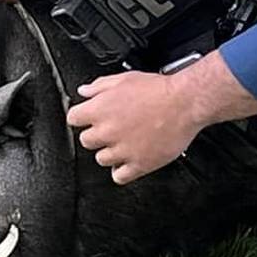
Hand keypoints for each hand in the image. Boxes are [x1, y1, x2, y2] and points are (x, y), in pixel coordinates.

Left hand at [66, 71, 203, 184]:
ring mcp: (122, 151)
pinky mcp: (139, 165)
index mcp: (100, 110)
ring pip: (101, 159)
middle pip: (86, 141)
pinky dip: (121, 171)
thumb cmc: (158, 90)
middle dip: (96, 134)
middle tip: (110, 129)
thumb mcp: (124, 79)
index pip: (73, 118)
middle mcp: (107, 132)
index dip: (81, 117)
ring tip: (123, 143)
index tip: (87, 117)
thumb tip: (84, 92)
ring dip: (109, 152)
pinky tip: (128, 161)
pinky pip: (119, 177)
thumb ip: (99, 86)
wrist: (184, 103)